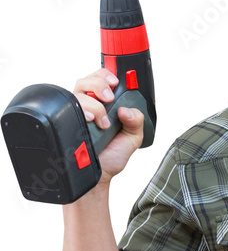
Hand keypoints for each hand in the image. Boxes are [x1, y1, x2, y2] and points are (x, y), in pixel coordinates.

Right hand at [73, 67, 144, 184]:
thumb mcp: (133, 137)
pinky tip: (89, 120)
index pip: (101, 79)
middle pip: (86, 80)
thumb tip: (126, 110)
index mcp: (104, 105)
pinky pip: (68, 108)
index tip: (116, 82)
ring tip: (103, 122)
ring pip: (78, 92)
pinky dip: (82, 110)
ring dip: (93, 103)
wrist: (100, 175)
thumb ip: (136, 120)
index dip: (106, 75)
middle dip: (99, 84)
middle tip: (109, 98)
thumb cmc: (113, 155)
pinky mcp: (68, 122)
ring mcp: (77, 113)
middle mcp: (89, 106)